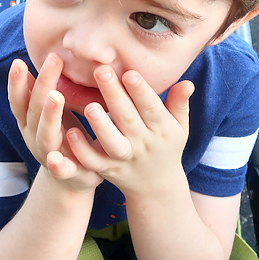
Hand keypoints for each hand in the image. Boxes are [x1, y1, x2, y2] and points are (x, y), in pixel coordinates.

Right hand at [8, 53, 102, 193]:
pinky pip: (60, 170)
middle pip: (34, 110)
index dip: (16, 82)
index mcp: (30, 121)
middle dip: (42, 85)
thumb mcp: (50, 111)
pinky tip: (56, 158)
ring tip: (56, 97)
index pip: (19, 99)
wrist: (72, 180)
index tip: (18, 62)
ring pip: (45, 136)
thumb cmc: (63, 135)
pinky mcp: (66, 174)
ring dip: (49, 116)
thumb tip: (30, 60)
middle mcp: (34, 137)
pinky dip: (57, 165)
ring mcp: (47, 155)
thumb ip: (40, 90)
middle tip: (53, 62)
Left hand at [66, 66, 193, 198]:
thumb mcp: (179, 127)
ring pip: (112, 143)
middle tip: (101, 71)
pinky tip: (71, 133)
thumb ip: (179, 104)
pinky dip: (83, 150)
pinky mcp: (108, 169)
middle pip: (128, 118)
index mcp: (162, 129)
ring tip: (90, 106)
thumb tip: (187, 83)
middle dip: (115, 95)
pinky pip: (94, 162)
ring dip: (101, 126)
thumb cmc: (167, 147)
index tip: (128, 71)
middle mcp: (143, 143)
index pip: (151, 107)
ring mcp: (125, 158)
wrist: (157, 188)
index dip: (141, 90)